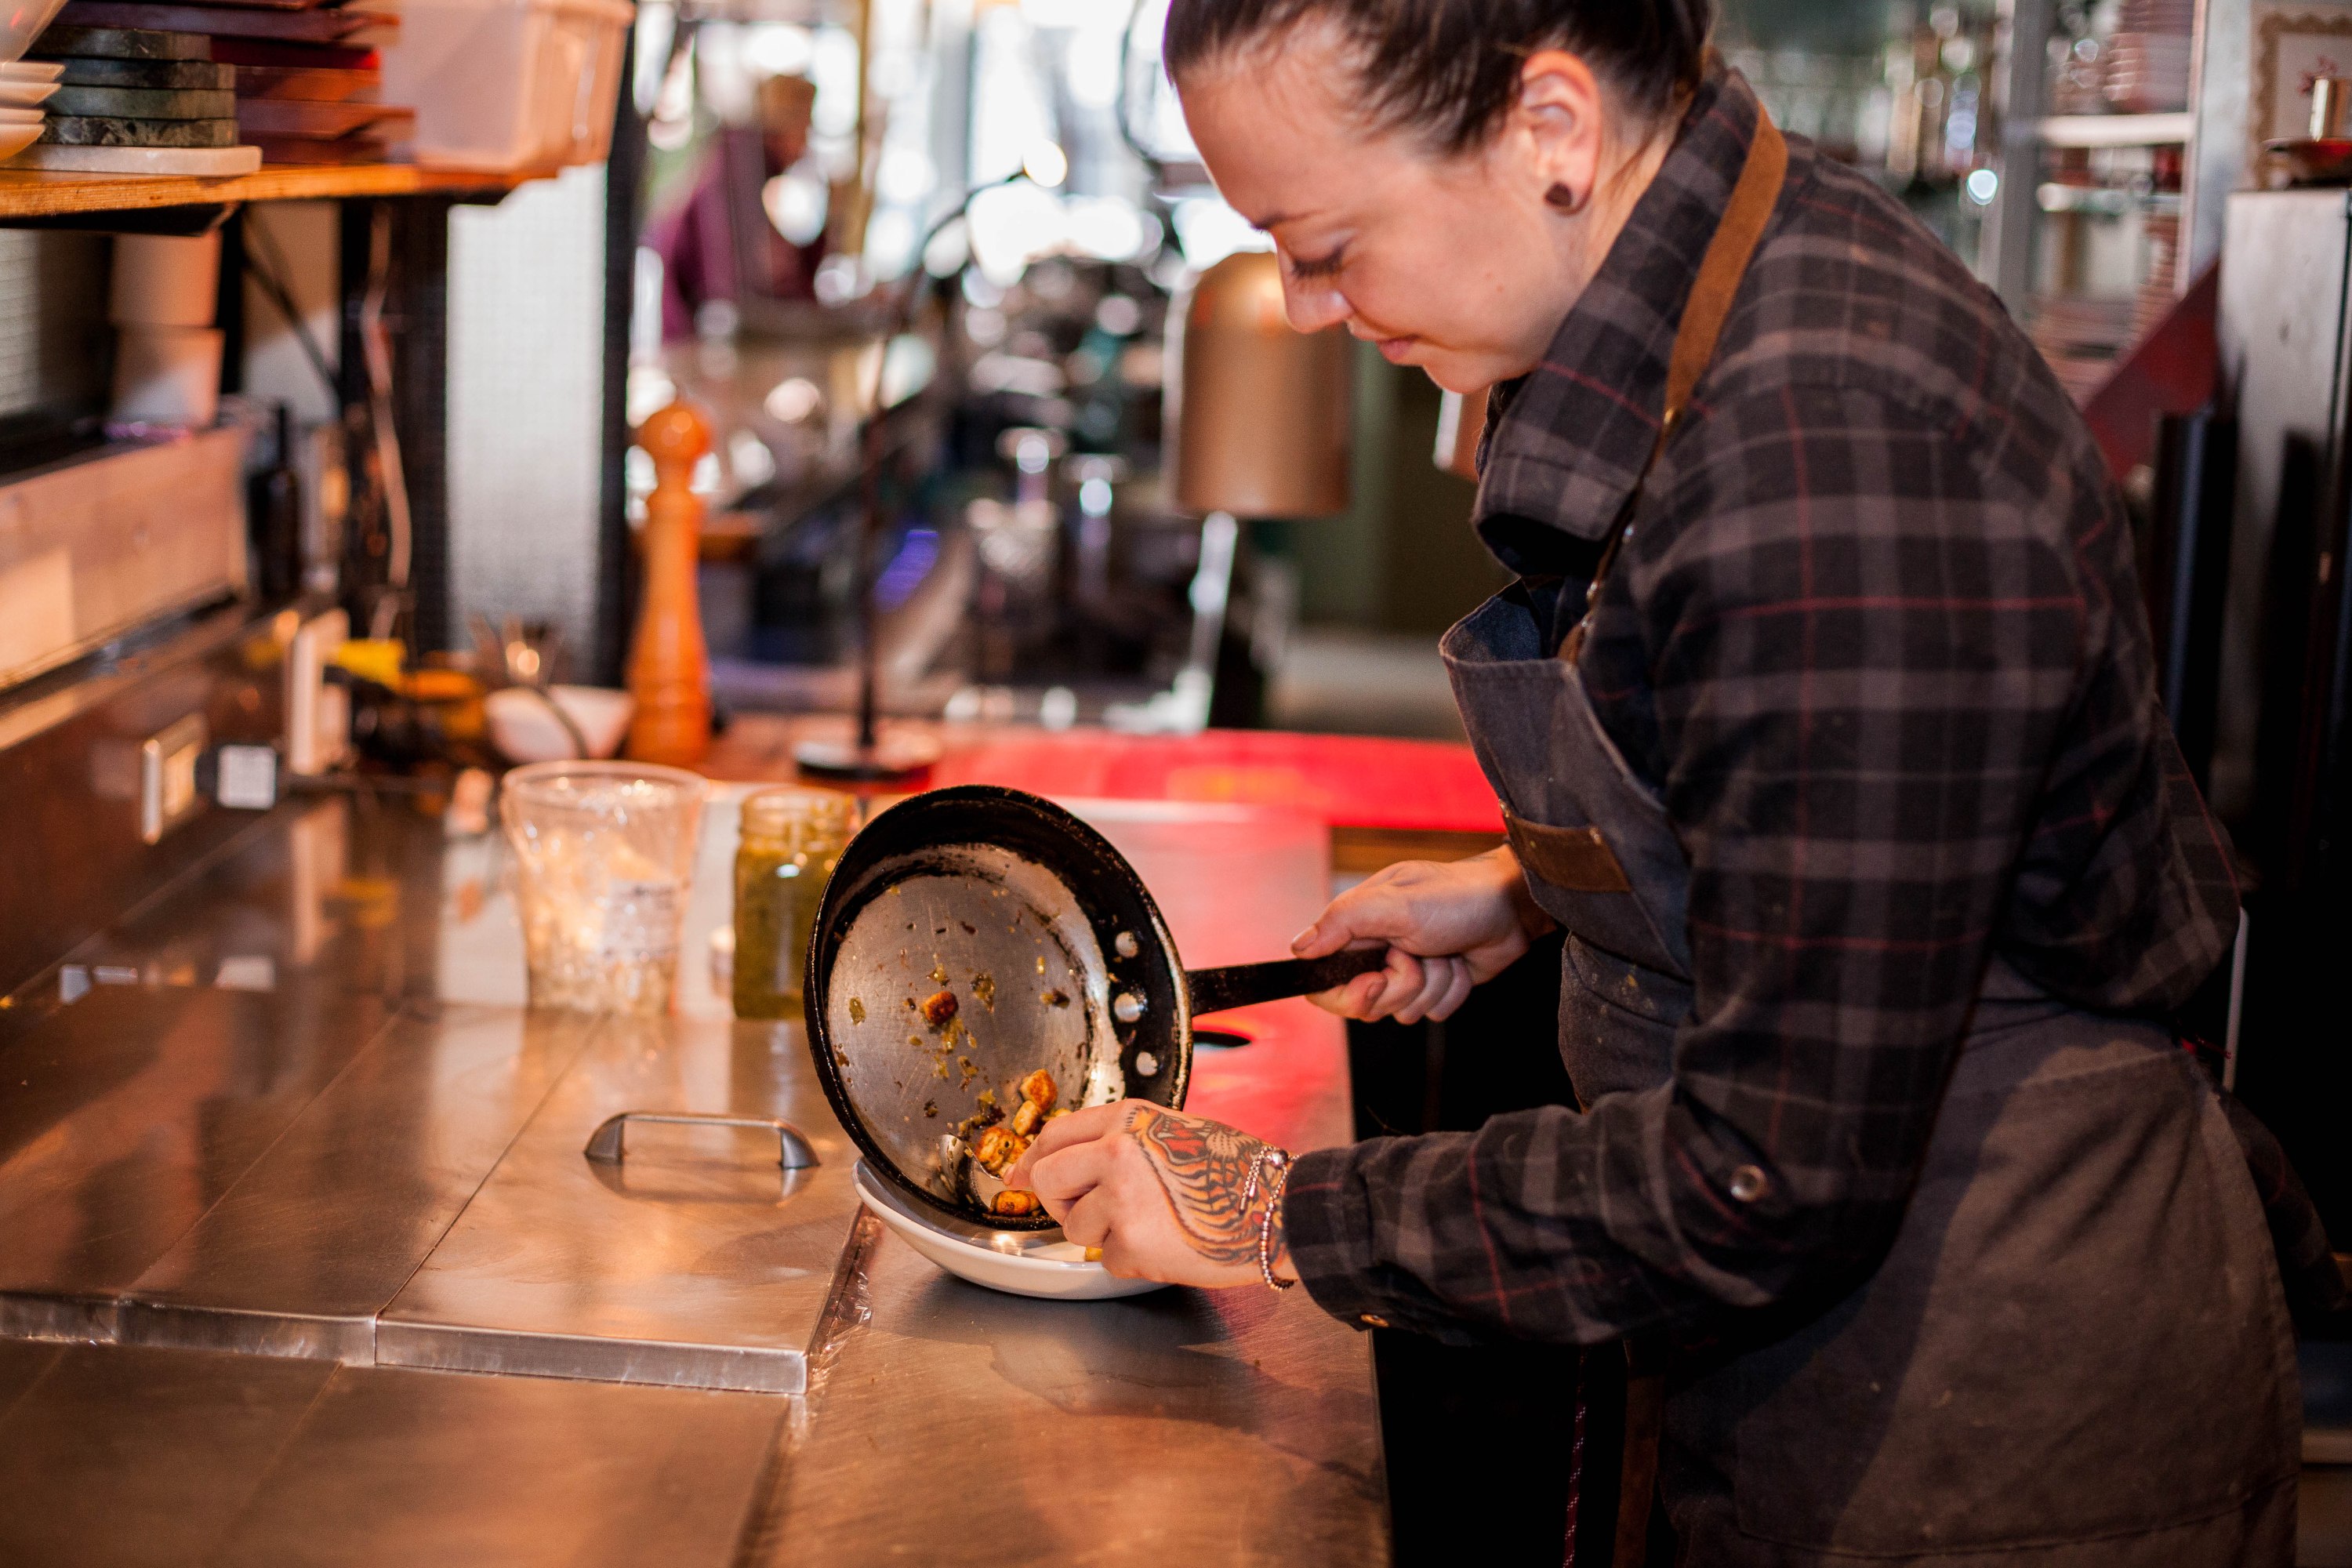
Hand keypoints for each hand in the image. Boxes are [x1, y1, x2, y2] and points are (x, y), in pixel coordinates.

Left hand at [1004, 1101, 1297, 1288]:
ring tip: (1152, 1224)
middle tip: (1092, 1210)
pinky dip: (1131, 1259)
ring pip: (1075, 1227)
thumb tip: (1066, 1160)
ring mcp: (1122, 1199)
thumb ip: (1120, 1140)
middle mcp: (1118, 1153)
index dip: (1029, 1159)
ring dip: (1105, 1234)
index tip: (1016, 1176)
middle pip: (1047, 1181)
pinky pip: (1107, 1258)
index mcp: (1128, 1120)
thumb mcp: (1171, 1131)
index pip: (1054, 1134)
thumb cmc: (1233, 1173)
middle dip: (1061, 1202)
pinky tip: (1166, 1243)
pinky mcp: (1132, 1243)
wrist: (1277, 1210)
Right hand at [1291, 848, 1552, 1023]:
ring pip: (1403, 1012)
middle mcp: (1377, 952)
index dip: (1347, 993)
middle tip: (1419, 955)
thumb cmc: (1454, 896)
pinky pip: (1433, 1013)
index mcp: (1357, 929)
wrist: (1512, 906)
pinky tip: (1460, 963)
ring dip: (1433, 985)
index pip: (1324, 982)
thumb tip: (1299, 948)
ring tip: (1445, 951)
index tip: (1376, 980)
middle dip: (1401, 985)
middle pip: (1367, 1005)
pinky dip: (1452, 991)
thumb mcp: (1394, 903)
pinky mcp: (1435, 987)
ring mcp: (1407, 972)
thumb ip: (1342, 922)